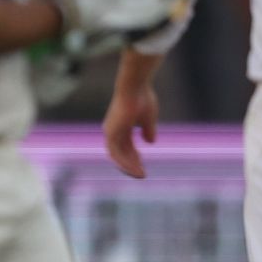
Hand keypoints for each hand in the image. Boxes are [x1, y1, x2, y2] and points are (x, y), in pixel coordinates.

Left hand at [103, 48, 163, 178]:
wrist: (134, 86)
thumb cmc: (141, 97)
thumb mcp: (148, 118)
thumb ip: (148, 130)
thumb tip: (151, 142)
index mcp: (120, 127)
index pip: (125, 148)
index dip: (134, 158)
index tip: (143, 166)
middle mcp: (113, 131)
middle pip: (121, 154)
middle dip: (132, 165)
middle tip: (143, 174)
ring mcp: (110, 132)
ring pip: (118, 156)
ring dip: (129, 166)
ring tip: (141, 175)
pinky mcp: (111, 133)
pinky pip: (116, 154)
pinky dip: (125, 162)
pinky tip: (135, 169)